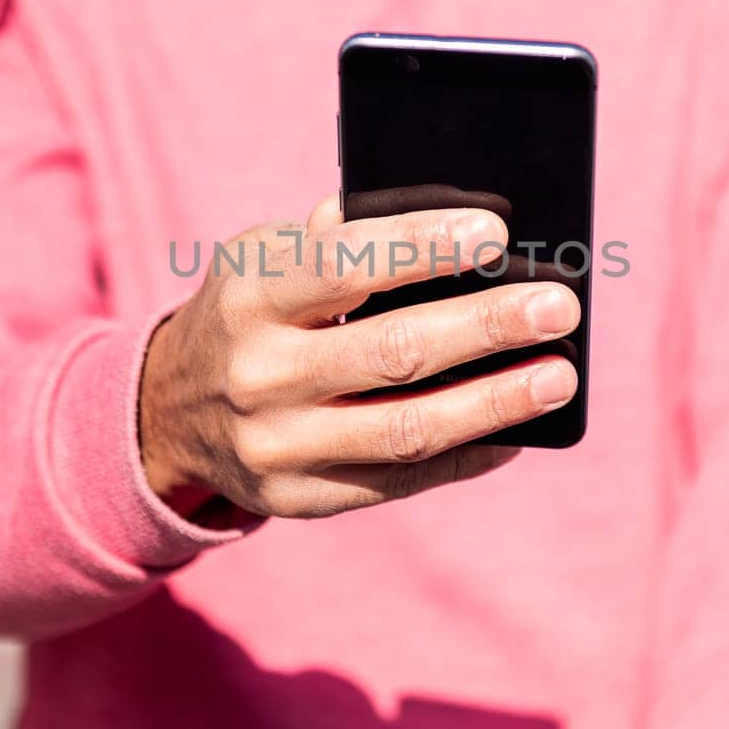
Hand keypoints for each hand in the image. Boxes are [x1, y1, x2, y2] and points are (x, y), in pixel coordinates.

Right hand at [138, 195, 580, 519]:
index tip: (495, 234)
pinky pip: (400, 480)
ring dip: (495, 402)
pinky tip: (517, 431)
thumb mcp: (266, 256)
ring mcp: (277, 446)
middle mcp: (258, 374)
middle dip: (487, 327)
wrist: (169, 411)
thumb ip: (344, 236)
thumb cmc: (252, 311)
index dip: (423, 248)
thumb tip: (461, 230)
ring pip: (406, 429)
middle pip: (392, 352)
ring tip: (559, 377)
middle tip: (558, 307)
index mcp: (249, 294)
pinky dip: (467, 454)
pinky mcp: (301, 498)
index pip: (345, 266)